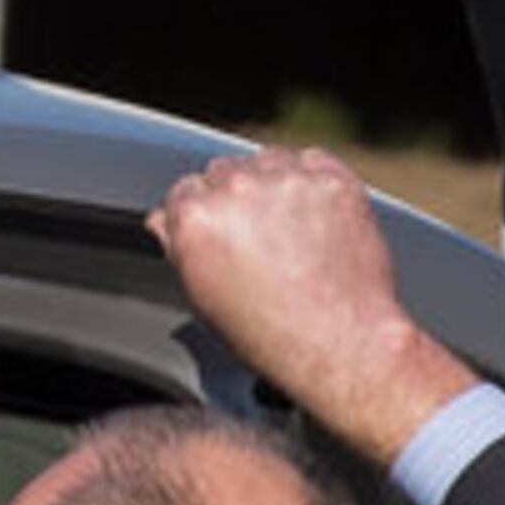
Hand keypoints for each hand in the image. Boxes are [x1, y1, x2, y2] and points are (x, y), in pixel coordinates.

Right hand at [149, 147, 478, 465]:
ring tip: (290, 225)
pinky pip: (312, 160)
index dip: (202, 214)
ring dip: (273, 182)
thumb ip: (177, 246)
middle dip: (235, 197)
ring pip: (267, 160)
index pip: (184, 190)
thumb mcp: (202, 296)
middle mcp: (236, 190)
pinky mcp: (332, 182)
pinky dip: (312, 180)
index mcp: (194, 218)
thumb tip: (163, 220)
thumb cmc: (269, 332)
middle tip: (258, 234)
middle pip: (224, 171)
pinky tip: (316, 214)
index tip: (221, 231)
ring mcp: (287, 182)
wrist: (341, 343)